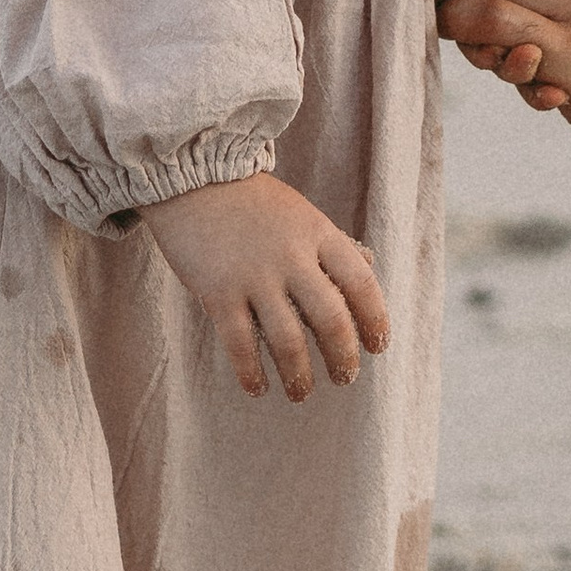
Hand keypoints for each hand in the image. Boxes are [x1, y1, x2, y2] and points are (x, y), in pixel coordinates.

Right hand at [139, 175, 388, 400]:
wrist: (192, 177)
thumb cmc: (252, 201)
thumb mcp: (302, 213)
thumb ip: (331, 244)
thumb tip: (369, 267)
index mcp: (319, 234)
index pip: (361, 283)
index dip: (375, 320)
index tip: (378, 346)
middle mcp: (292, 257)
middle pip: (331, 319)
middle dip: (342, 357)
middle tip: (345, 378)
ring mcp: (254, 276)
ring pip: (288, 340)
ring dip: (299, 375)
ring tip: (301, 392)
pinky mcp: (218, 291)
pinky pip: (240, 344)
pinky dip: (251, 372)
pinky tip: (258, 388)